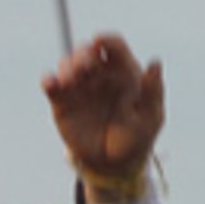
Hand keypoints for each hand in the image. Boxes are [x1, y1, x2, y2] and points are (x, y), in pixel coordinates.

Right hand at [41, 33, 164, 197]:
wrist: (114, 163)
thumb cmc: (138, 137)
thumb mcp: (150, 117)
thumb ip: (152, 91)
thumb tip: (156, 62)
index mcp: (123, 73)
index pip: (114, 46)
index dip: (106, 40)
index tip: (101, 43)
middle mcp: (99, 75)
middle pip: (86, 50)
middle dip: (83, 53)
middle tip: (86, 67)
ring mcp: (79, 86)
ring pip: (67, 64)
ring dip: (67, 66)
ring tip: (71, 81)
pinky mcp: (62, 101)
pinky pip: (50, 84)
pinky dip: (48, 80)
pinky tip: (51, 84)